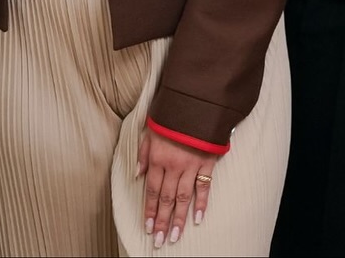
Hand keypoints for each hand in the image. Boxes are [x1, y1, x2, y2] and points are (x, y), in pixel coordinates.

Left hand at [135, 127, 217, 247]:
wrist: (198, 102)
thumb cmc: (172, 115)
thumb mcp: (151, 130)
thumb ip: (143, 153)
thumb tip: (136, 174)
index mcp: (158, 158)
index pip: (152, 190)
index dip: (150, 211)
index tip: (148, 228)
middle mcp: (174, 165)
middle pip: (166, 199)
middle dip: (162, 221)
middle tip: (160, 241)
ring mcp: (192, 165)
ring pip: (183, 197)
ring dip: (179, 219)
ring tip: (175, 236)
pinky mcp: (207, 162)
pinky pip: (204, 186)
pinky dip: (202, 203)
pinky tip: (198, 218)